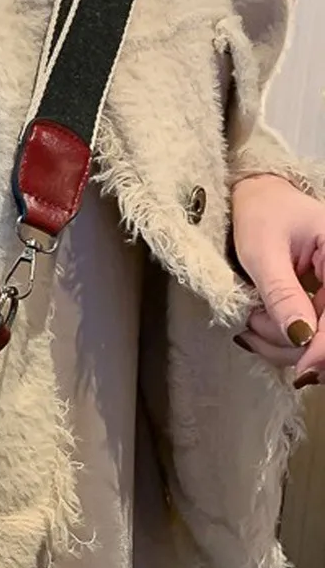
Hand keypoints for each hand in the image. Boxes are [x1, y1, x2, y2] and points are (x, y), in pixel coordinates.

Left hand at [232, 174, 324, 384]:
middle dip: (291, 341)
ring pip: (316, 338)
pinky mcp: (320, 300)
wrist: (253, 197)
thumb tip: (301, 337)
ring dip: (279, 341)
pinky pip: (306, 331)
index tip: (304, 370)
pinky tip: (256, 323)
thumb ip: (282, 293)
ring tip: (249, 317)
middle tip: (252, 327)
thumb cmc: (259, 213)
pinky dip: (278, 335)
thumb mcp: (262, 251)